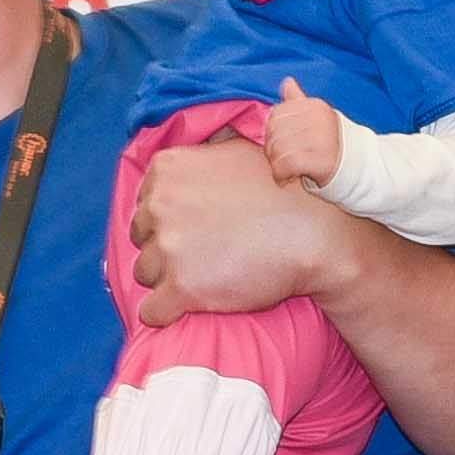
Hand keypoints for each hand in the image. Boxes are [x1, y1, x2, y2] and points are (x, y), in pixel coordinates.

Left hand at [131, 134, 366, 327]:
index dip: (168, 218)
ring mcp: (167, 248)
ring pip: (144, 273)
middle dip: (164, 246)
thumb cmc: (283, 191)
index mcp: (165, 170)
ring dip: (166, 279)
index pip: (144, 202)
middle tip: (202, 252)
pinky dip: (164, 313)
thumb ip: (206, 150)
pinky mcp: (179, 289)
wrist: (313, 234)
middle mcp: (158, 205)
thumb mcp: (240, 150)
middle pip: (141, 237)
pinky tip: (184, 308)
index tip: (195, 226)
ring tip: (204, 276)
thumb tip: (199, 141)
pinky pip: (151, 311)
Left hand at [262, 76, 345, 191]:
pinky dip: (281, 176)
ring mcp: (321, 138)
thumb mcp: (317, 118)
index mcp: (315, 106)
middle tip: (284, 160)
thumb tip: (287, 81)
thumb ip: (299, 101)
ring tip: (288, 170)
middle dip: (273, 151)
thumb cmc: (331, 143)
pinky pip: (285, 165)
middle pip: (274, 133)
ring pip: (277, 149)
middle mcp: (318, 118)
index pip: (276, 114)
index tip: (285, 144)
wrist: (359, 168)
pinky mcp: (321, 159)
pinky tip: (288, 179)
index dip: (273, 132)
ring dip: (277, 165)